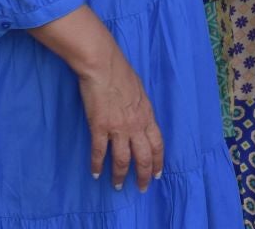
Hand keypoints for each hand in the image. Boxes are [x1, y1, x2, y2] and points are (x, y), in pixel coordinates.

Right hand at [74, 50, 164, 191]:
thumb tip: (139, 116)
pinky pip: (99, 152)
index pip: (157, 144)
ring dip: (120, 175)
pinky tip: (96, 174)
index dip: (158, 161)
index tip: (157, 174)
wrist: (103, 65)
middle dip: (144, 175)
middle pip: (144, 157)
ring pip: (123, 159)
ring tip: (118, 186)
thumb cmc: (121, 72)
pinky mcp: (100, 127)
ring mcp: (118, 128)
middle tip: (142, 188)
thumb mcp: (139, 91)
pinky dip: (97, 165)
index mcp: (147, 115)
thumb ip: (140, 108)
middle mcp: (136, 125)